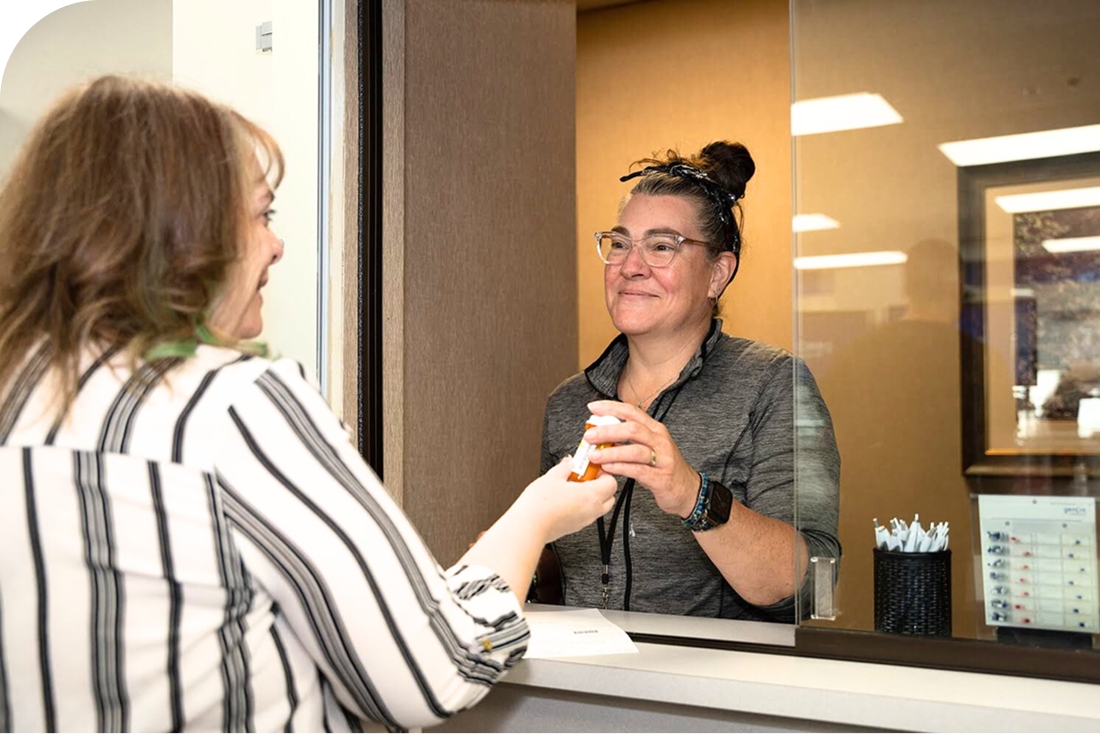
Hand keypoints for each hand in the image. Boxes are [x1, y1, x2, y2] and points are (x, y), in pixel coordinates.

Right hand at [515, 458, 617, 543]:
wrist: (528, 526)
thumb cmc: (540, 505)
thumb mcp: (552, 477)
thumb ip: (565, 467)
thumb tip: (569, 462)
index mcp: (590, 496)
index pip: (611, 482)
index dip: (603, 472)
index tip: (591, 466)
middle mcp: (591, 511)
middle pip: (609, 496)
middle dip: (600, 484)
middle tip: (584, 476)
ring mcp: (583, 521)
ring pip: (598, 506)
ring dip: (591, 495)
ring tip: (572, 486)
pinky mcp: (574, 527)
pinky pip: (586, 514)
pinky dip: (582, 505)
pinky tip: (566, 498)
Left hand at [583, 399, 699, 518]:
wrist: (688, 490)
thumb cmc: (664, 468)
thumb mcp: (648, 448)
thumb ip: (628, 440)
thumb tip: (601, 434)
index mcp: (655, 429)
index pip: (632, 412)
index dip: (611, 408)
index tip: (593, 408)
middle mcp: (660, 440)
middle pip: (632, 429)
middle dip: (608, 430)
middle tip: (589, 435)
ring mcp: (662, 458)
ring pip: (635, 450)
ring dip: (611, 452)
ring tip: (594, 456)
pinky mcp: (661, 477)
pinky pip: (638, 470)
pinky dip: (620, 468)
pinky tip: (607, 468)